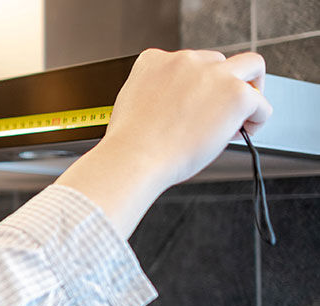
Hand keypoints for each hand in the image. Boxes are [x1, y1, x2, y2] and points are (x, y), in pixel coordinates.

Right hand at [55, 49, 272, 238]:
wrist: (134, 157)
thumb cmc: (131, 144)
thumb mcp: (132, 105)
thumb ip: (156, 96)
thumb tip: (180, 109)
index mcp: (153, 61)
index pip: (186, 63)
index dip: (195, 85)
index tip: (194, 104)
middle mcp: (185, 61)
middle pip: (218, 62)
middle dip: (221, 85)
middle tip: (219, 111)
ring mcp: (213, 74)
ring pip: (250, 65)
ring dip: (249, 88)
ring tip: (243, 115)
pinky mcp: (235, 94)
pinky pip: (261, 103)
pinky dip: (258, 119)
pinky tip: (244, 132)